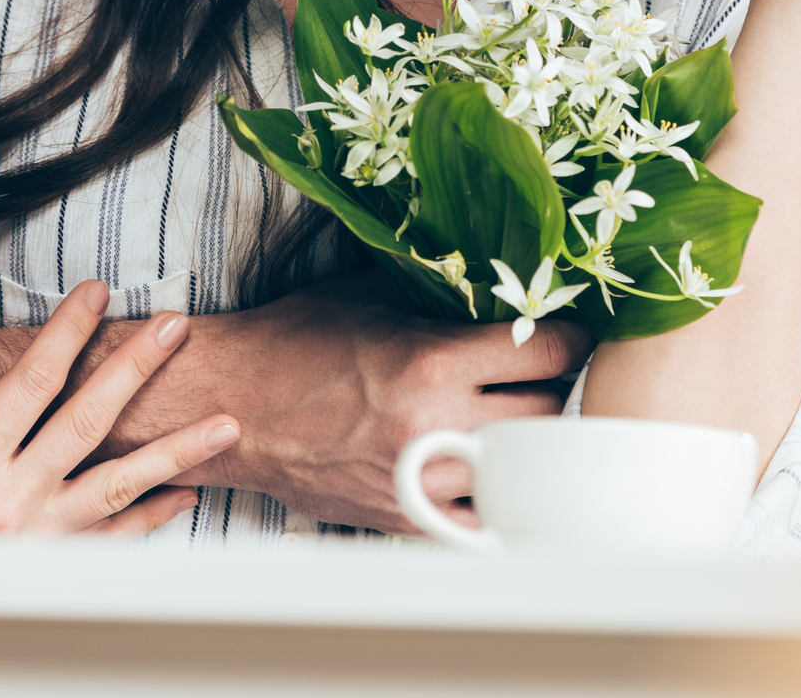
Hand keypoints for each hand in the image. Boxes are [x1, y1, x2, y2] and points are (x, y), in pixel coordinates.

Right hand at [0, 281, 237, 533]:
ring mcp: (32, 542)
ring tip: (224, 422)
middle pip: (90, 422)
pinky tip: (186, 493)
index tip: (98, 292)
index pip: (34, 380)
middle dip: (137, 369)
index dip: (69, 330)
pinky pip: (108, 543)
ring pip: (119, 487)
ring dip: (176, 451)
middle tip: (176, 329)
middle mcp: (8, 504)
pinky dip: (152, 520)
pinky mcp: (40, 569)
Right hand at [161, 274, 591, 534]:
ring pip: (522, 468)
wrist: (232, 405)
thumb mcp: (371, 295)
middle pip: (549, 413)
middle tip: (541, 370)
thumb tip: (503, 281)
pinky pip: (483, 518)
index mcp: (431, 362)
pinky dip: (494, 492)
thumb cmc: (294, 342)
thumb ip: (442, 294)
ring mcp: (422, 481)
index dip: (569, 335)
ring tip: (513, 414)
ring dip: (527, 440)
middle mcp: (435, 426)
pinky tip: (488, 465)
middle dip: (553, 387)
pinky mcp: (406, 518)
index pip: (550, 352)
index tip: (566, 329)